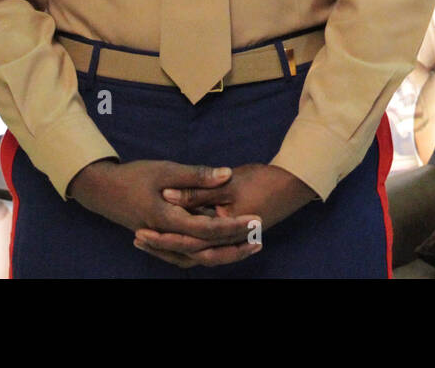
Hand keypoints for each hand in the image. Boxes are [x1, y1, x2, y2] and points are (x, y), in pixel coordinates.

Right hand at [68, 159, 262, 268]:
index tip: (257, 220)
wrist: (102, 191)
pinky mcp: (162, 240)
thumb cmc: (134, 177)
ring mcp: (164, 241)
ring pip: (197, 256)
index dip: (235, 226)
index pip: (209, 229)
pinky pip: (186, 254)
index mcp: (169, 220)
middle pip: (206, 250)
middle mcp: (167, 236)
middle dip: (235, 245)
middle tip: (260, 238)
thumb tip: (227, 173)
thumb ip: (197, 175)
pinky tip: (219, 246)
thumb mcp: (165, 170)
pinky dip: (204, 253)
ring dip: (222, 252)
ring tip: (247, 245)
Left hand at [134, 164, 317, 261]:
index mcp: (226, 230)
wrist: (295, 184)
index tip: (141, 230)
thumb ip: (198, 189)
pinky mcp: (236, 235)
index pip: (189, 239)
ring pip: (199, 254)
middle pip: (191, 252)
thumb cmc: (264, 180)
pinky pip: (209, 248)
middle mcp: (230, 241)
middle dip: (164, 247)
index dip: (164, 236)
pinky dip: (191, 246)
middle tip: (138, 238)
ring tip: (151, 241)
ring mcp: (235, 241)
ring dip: (175, 249)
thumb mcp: (228, 182)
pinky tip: (178, 237)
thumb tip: (167, 193)